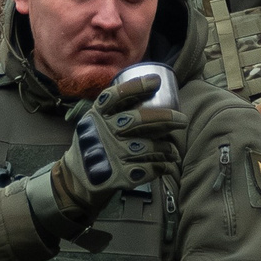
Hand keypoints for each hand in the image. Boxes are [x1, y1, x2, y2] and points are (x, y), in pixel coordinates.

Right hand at [24, 71, 184, 237]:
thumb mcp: (94, 123)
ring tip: (173, 150)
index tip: (156, 81)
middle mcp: (104, 132)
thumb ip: (114, 112)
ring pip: (147, 146)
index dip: (136, 86)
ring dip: (165, 147)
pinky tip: (166, 165)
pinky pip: (148, 168)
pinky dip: (161, 166)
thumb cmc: (93, 144)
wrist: (78, 179)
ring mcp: (112, 154)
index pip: (116, 95)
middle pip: (138, 119)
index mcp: (97, 116)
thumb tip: (149, 93)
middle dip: (164, 118)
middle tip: (182, 119)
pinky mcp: (120, 175)